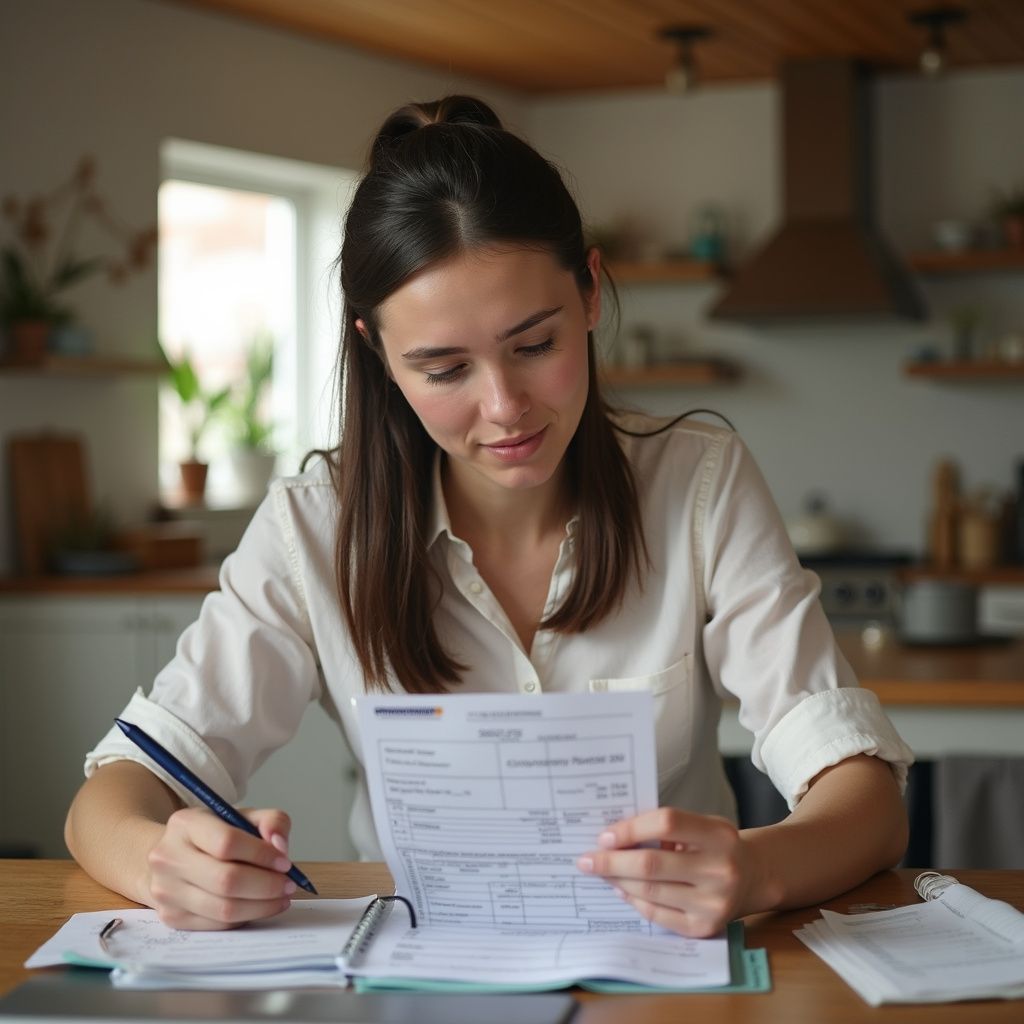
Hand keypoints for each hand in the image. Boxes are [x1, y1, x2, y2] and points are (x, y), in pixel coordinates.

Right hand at [145, 807, 296, 929]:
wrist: (171, 858)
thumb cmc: (212, 836)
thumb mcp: (241, 816)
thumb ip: (271, 821)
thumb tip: (281, 847)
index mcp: (185, 824)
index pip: (227, 843)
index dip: (261, 855)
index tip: (285, 862)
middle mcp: (168, 858)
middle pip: (226, 880)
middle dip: (266, 885)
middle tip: (289, 885)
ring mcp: (166, 891)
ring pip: (223, 908)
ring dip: (261, 906)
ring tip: (281, 897)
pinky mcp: (171, 917)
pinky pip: (217, 924)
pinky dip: (245, 917)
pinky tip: (260, 906)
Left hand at [576, 808, 750, 937]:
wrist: (754, 877)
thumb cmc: (716, 845)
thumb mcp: (702, 825)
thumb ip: (665, 827)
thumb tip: (614, 837)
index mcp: (719, 835)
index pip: (666, 823)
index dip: (631, 828)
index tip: (604, 835)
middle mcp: (721, 870)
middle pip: (652, 864)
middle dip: (611, 861)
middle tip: (587, 859)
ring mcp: (714, 903)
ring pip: (650, 891)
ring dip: (618, 881)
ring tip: (601, 872)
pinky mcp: (704, 928)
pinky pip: (658, 914)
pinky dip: (634, 901)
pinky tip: (622, 889)